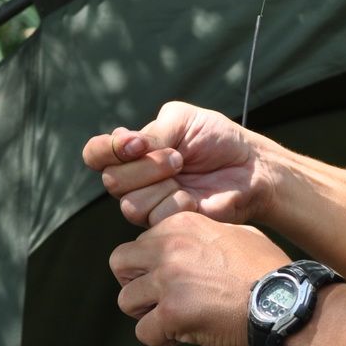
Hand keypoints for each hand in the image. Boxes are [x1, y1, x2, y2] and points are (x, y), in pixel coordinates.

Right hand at [81, 101, 272, 226]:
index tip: (138, 144)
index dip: (108, 150)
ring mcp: (150, 204)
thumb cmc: (217, 139)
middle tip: (178, 158)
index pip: (95, 153)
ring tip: (187, 175)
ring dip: (162, 185)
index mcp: (133, 150)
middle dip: (146, 166)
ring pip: (130, 204)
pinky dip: (178, 204)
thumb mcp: (183, 120)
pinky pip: (156, 219)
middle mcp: (135, 179)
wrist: (250, 166)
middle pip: (112, 181)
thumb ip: (151, 132)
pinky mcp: (167, 226)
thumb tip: (128, 145)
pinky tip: (195, 198)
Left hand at [109, 211, 288, 345]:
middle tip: (155, 298)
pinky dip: (161, 339)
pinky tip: (184, 335)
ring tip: (172, 319)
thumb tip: (185, 245)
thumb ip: (203, 235)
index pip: (140, 242)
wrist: (283, 300)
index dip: (151, 264)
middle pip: (119, 263)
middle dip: (134, 282)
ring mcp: (168, 280)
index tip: (170, 278)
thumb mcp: (234, 234)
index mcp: (181, 224)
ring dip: (146, 313)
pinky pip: (144, 332)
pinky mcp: (171, 312)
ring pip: (126, 300)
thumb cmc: (265, 270)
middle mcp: (169, 247)